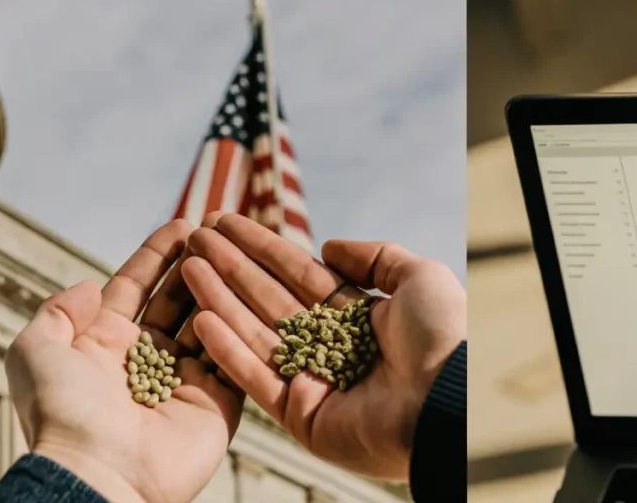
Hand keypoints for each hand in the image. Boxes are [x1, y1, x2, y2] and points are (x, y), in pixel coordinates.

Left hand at [4, 220, 243, 502]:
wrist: (100, 473)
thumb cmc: (64, 416)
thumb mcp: (35, 353)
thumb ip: (57, 313)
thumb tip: (87, 285)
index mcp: (106, 345)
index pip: (136, 288)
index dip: (157, 255)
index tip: (183, 224)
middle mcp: (147, 360)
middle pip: (177, 299)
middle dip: (196, 264)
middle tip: (217, 232)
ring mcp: (185, 380)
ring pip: (209, 322)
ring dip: (221, 287)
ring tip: (235, 254)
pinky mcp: (217, 404)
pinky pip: (234, 359)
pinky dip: (241, 329)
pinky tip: (249, 296)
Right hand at [180, 214, 465, 478]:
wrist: (448, 402)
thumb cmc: (442, 337)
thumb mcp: (419, 279)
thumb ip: (375, 256)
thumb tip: (327, 246)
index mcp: (358, 316)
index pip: (298, 274)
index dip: (262, 248)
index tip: (225, 222)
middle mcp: (331, 346)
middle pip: (270, 299)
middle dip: (232, 266)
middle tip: (194, 237)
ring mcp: (313, 381)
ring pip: (256, 333)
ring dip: (221, 300)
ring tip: (188, 266)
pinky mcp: (300, 414)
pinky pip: (257, 378)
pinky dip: (228, 350)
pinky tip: (202, 318)